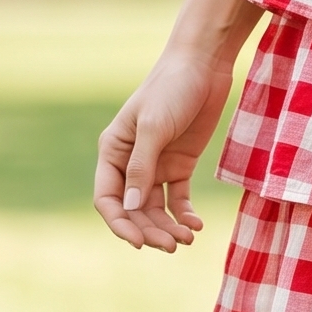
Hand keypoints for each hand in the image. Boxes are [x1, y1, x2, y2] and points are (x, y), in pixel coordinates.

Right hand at [94, 45, 235, 251]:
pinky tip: (196, 225)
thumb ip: (142, 167)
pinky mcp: (180, 164)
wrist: (204, 65)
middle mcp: (130, 162)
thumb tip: (129, 206)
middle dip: (150, 230)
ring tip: (187, 239)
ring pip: (155, 208)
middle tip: (172, 246)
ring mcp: (156, 165)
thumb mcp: (154, 127)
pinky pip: (178, 198)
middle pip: (133, 209)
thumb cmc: (172, 89)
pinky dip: (185, 214)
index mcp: (112, 151)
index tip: (140, 243)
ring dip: (168, 227)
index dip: (120, 224)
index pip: (108, 198)